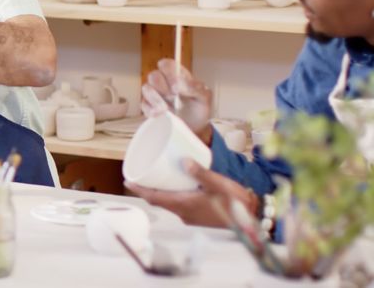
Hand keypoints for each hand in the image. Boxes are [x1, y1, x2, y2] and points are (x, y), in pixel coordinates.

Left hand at [127, 159, 258, 227]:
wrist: (253, 221)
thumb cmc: (236, 203)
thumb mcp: (218, 184)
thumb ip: (201, 173)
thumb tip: (183, 160)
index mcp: (184, 205)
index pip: (154, 198)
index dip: (139, 189)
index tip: (127, 180)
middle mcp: (183, 213)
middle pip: (159, 200)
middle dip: (149, 188)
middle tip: (142, 174)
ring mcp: (190, 217)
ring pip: (170, 203)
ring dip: (162, 192)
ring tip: (159, 176)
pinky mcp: (198, 217)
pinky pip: (180, 205)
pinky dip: (174, 195)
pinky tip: (180, 185)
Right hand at [141, 58, 213, 143]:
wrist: (195, 128)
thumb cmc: (199, 109)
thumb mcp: (205, 97)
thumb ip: (195, 87)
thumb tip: (179, 84)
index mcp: (177, 76)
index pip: (167, 64)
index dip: (169, 72)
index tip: (176, 86)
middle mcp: (164, 83)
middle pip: (154, 75)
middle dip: (163, 87)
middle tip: (173, 97)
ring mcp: (155, 95)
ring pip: (146, 88)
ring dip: (156, 99)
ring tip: (167, 108)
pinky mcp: (149, 108)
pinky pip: (144, 105)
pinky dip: (152, 110)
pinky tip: (161, 114)